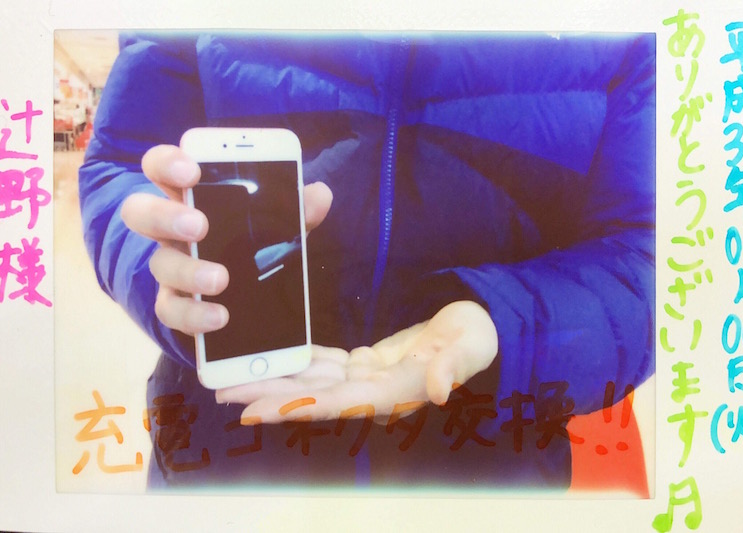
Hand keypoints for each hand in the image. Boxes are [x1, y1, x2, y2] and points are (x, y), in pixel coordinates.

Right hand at [120, 144, 332, 334]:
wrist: (245, 298)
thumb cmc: (254, 242)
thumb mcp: (278, 223)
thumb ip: (296, 209)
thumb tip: (320, 195)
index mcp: (191, 197)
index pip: (162, 167)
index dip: (168, 163)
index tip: (191, 170)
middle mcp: (171, 229)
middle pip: (140, 212)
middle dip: (166, 216)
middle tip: (199, 226)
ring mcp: (170, 267)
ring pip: (159, 265)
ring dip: (188, 271)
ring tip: (220, 279)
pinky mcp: (176, 304)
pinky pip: (171, 310)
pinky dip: (194, 314)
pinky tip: (219, 317)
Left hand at [216, 301, 498, 423]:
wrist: (480, 329)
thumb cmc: (477, 339)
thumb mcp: (470, 349)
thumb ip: (453, 368)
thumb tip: (440, 392)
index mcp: (392, 393)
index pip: (333, 403)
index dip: (292, 407)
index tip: (254, 412)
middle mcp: (373, 391)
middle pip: (310, 394)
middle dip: (267, 394)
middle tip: (221, 393)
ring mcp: (368, 376)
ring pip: (312, 377)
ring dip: (274, 377)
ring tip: (234, 377)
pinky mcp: (368, 361)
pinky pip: (326, 361)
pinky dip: (299, 360)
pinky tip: (275, 356)